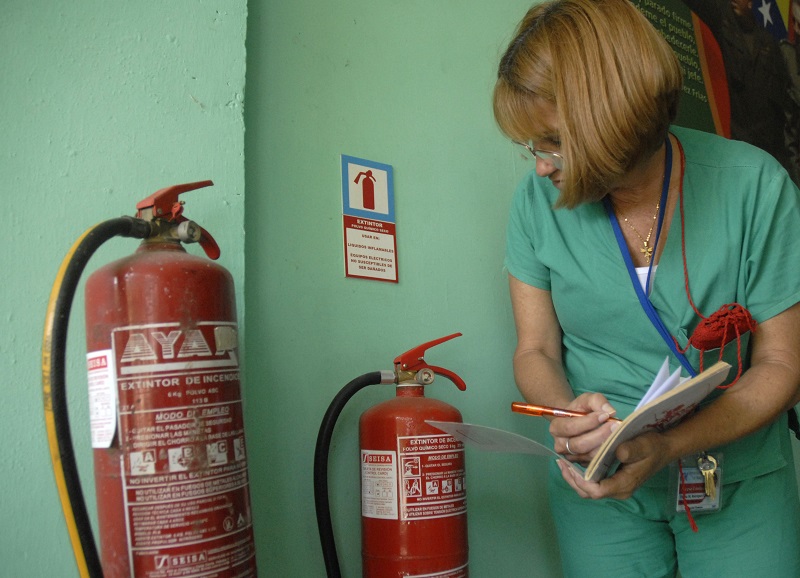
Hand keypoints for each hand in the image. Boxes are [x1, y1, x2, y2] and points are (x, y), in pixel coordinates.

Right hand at [550, 392, 617, 463]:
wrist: (577, 421)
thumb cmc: (580, 409)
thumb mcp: (586, 399)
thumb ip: (597, 401)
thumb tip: (610, 411)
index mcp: (556, 428)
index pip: (570, 427)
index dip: (589, 422)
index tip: (605, 415)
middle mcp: (560, 445)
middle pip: (579, 444)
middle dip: (599, 435)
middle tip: (615, 426)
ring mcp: (571, 457)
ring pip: (588, 455)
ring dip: (604, 444)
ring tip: (616, 433)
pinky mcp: (582, 464)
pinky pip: (595, 462)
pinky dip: (606, 453)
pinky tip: (614, 442)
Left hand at [557, 431, 671, 499]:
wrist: (664, 448)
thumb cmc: (653, 446)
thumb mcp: (644, 444)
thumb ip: (630, 449)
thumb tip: (617, 452)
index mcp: (624, 484)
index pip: (597, 490)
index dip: (581, 481)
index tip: (569, 467)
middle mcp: (619, 489)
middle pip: (589, 493)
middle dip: (573, 480)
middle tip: (560, 464)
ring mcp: (616, 486)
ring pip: (589, 490)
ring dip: (575, 478)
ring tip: (563, 463)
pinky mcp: (614, 481)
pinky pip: (593, 484)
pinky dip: (581, 476)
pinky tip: (573, 463)